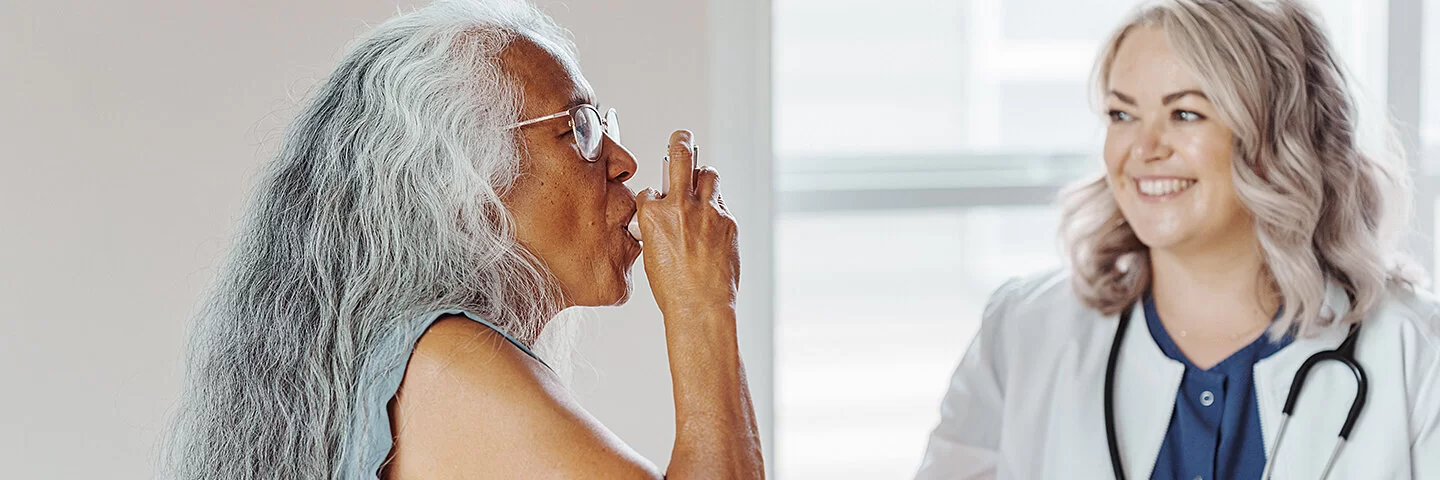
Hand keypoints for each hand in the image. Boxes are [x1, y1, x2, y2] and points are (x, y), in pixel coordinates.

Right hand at [635, 130, 739, 319]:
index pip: (650, 191)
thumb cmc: (674, 289)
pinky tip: (712, 227)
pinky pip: (722, 205)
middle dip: (680, 141)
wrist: (700, 307)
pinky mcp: (728, 221)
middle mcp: (681, 207)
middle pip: (681, 156)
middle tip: (681, 137)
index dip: (654, 198)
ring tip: (701, 186)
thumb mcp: (652, 254)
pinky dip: (716, 211)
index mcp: (653, 215)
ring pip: (709, 175)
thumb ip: (658, 228)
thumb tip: (665, 218)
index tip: (658, 203)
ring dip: (704, 178)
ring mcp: (707, 212)